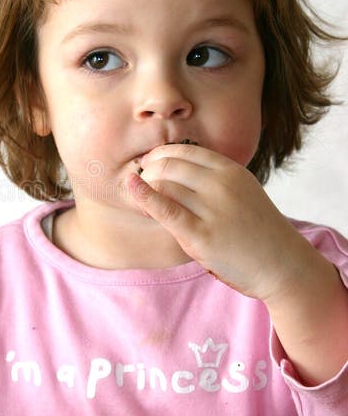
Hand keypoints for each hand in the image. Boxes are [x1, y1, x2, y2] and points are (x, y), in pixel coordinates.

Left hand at [128, 144, 305, 301]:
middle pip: (170, 165)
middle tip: (140, 178)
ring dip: (145, 185)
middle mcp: (222, 186)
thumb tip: (176, 168)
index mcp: (232, 171)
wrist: (283, 264)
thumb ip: (216, 179)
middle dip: (149, 168)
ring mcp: (213, 210)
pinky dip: (143, 196)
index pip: (185, 151)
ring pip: (164, 184)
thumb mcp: (243, 192)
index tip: (150, 162)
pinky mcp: (202, 236)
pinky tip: (131, 187)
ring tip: (139, 194)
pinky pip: (165, 210)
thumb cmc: (259, 230)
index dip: (161, 153)